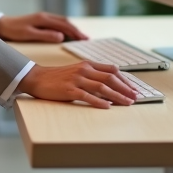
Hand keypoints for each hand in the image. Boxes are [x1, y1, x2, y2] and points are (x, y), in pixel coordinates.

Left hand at [0, 12, 88, 42]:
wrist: (1, 25)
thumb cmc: (13, 30)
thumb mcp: (29, 34)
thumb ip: (45, 35)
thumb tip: (62, 36)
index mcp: (44, 19)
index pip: (64, 25)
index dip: (75, 32)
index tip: (84, 39)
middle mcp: (45, 16)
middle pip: (65, 22)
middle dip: (76, 30)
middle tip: (86, 40)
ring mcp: (43, 18)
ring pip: (62, 22)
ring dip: (71, 28)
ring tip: (80, 37)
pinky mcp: (40, 21)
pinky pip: (56, 23)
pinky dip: (65, 28)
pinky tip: (66, 34)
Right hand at [16, 62, 137, 108]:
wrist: (37, 78)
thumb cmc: (58, 77)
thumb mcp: (77, 72)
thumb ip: (92, 76)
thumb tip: (110, 87)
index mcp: (87, 64)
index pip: (112, 70)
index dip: (125, 80)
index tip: (133, 89)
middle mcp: (84, 70)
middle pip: (110, 78)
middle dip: (125, 89)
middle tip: (135, 98)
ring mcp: (76, 79)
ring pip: (102, 87)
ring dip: (117, 96)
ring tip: (127, 103)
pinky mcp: (69, 90)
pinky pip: (87, 96)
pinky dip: (99, 102)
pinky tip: (107, 107)